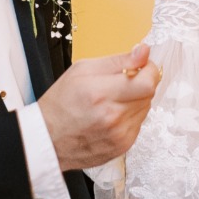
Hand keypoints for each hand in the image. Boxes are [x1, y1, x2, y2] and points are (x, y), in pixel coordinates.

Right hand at [38, 44, 160, 170]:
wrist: (48, 138)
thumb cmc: (61, 103)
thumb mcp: (83, 70)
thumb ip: (118, 60)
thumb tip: (143, 51)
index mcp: (101, 93)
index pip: (147, 82)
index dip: (150, 70)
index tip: (143, 66)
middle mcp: (112, 117)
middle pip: (149, 94)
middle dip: (142, 83)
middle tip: (124, 81)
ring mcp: (119, 135)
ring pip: (146, 109)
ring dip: (136, 100)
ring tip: (113, 100)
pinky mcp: (123, 146)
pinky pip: (138, 124)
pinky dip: (130, 116)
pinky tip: (112, 115)